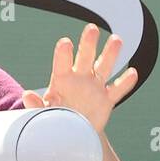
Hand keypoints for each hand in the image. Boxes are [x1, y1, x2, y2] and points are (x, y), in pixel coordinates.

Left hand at [22, 24, 137, 132]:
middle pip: (85, 58)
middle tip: (92, 28)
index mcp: (61, 80)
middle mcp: (79, 79)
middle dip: (88, 44)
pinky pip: (117, 90)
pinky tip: (132, 72)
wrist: (72, 132)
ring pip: (104, 67)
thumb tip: (26, 95)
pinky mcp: (106, 100)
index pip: (61, 64)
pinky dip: (125, 83)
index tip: (65, 42)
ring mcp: (94, 88)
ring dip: (110, 54)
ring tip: (116, 39)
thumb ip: (36, 105)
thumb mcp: (43, 113)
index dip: (63, 54)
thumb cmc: (54, 118)